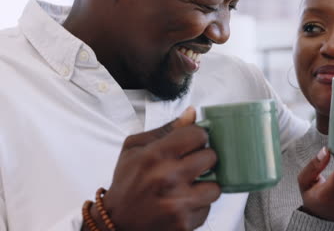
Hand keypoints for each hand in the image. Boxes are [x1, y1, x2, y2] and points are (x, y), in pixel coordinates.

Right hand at [93, 107, 220, 230]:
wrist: (117, 221)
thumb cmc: (127, 183)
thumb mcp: (135, 148)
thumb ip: (166, 129)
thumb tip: (191, 113)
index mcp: (156, 155)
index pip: (198, 134)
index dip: (196, 138)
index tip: (191, 144)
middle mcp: (168, 178)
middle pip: (211, 157)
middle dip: (203, 160)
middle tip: (191, 165)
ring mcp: (177, 202)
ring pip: (215, 187)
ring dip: (204, 186)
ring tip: (189, 186)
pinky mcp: (184, 223)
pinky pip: (207, 208)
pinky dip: (198, 206)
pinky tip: (183, 203)